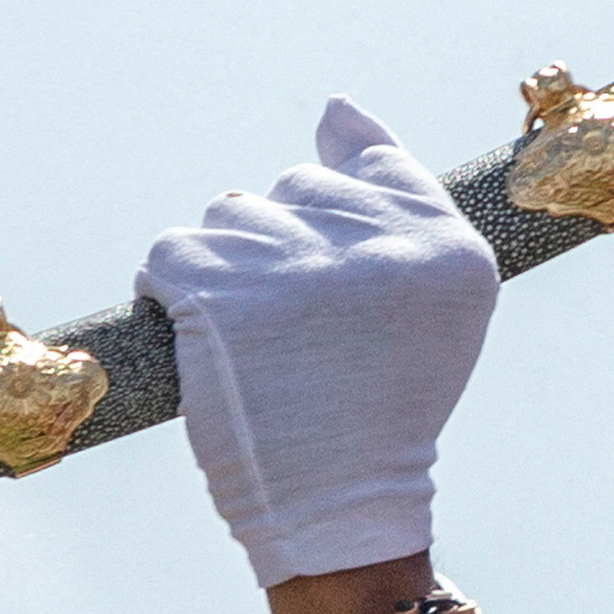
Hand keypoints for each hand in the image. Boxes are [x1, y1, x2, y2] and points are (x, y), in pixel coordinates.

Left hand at [134, 99, 496, 591]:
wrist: (335, 507)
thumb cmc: (378, 407)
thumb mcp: (430, 304)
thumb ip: (396, 198)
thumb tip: (333, 106)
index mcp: (446, 245)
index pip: (370, 166)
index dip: (334, 226)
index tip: (331, 295)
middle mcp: (377, 246)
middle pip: (293, 189)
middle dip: (279, 250)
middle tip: (296, 338)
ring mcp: (295, 265)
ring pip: (227, 215)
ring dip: (225, 271)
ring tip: (254, 346)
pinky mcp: (219, 293)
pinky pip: (168, 252)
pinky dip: (169, 292)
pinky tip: (201, 341)